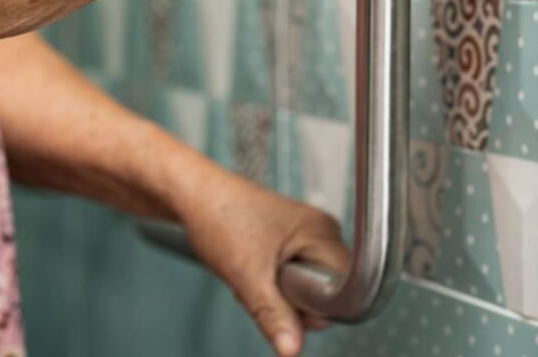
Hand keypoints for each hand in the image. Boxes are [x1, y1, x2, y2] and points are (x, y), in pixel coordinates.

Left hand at [178, 172, 350, 356]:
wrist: (192, 195)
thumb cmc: (218, 216)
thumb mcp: (247, 275)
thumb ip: (273, 315)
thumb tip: (292, 349)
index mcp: (322, 232)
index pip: (345, 286)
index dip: (318, 305)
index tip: (290, 302)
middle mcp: (320, 231)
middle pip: (326, 289)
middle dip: (294, 301)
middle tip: (264, 283)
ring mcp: (305, 235)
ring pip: (306, 287)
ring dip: (278, 293)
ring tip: (253, 272)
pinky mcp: (290, 241)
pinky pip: (292, 277)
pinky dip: (271, 284)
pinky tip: (252, 271)